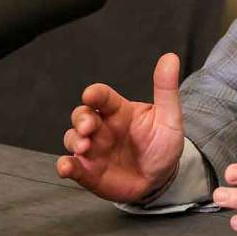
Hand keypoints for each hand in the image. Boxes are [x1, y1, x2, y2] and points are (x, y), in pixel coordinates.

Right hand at [56, 52, 184, 202]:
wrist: (162, 177)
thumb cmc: (162, 144)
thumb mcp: (169, 117)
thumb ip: (166, 89)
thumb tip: (171, 58)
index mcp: (119, 111)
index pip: (102, 97)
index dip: (95, 94)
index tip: (91, 95)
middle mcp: (102, 127)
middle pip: (81, 115)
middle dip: (81, 119)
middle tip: (88, 127)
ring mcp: (93, 149)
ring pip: (72, 138)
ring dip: (73, 141)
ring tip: (84, 147)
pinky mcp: (88, 171)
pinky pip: (72, 166)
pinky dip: (65, 166)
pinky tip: (66, 168)